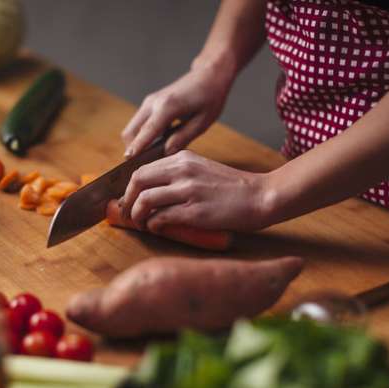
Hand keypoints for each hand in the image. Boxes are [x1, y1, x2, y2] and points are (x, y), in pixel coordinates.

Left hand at [120, 150, 271, 232]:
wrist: (260, 196)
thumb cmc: (233, 188)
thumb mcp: (202, 169)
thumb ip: (179, 174)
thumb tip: (153, 190)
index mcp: (183, 158)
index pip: (141, 169)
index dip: (130, 187)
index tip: (129, 199)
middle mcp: (183, 170)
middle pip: (138, 181)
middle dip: (128, 200)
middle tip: (129, 213)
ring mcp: (188, 190)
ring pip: (146, 200)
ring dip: (138, 215)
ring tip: (142, 224)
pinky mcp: (195, 211)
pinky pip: (161, 217)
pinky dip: (154, 225)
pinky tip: (158, 228)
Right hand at [121, 62, 233, 157]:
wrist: (208, 76)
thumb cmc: (210, 98)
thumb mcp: (202, 122)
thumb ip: (182, 138)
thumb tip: (165, 153)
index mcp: (167, 107)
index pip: (147, 132)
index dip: (137, 149)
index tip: (129, 163)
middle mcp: (153, 103)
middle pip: (130, 132)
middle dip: (132, 150)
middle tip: (142, 168)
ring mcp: (149, 102)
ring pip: (132, 128)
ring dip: (135, 144)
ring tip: (148, 160)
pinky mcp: (150, 103)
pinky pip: (139, 124)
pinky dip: (140, 137)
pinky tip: (153, 147)